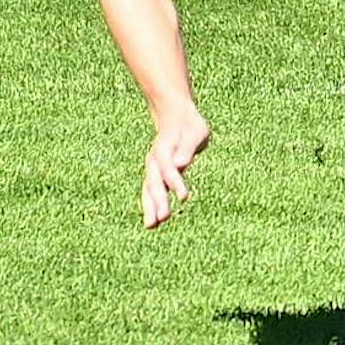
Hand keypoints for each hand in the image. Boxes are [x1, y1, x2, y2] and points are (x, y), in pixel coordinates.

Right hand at [142, 109, 210, 227]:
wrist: (175, 118)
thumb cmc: (189, 126)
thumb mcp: (195, 132)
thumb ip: (187, 147)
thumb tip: (180, 164)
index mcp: (165, 147)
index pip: (168, 167)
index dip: (175, 181)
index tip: (185, 196)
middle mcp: (155, 159)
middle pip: (155, 181)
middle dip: (158, 200)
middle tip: (162, 219)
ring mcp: (153, 168)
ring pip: (149, 189)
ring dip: (150, 207)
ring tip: (151, 226)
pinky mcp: (156, 175)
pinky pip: (151, 192)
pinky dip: (151, 206)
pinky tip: (153, 223)